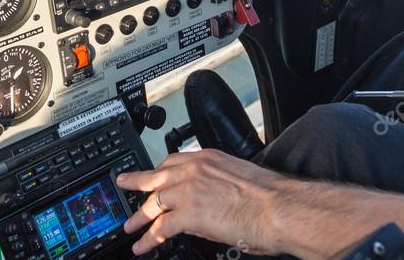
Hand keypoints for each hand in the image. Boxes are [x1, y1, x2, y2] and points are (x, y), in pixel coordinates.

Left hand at [116, 149, 292, 255]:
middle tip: (124, 187)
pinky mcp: (188, 214)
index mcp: (208, 158)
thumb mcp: (239, 177)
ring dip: (139, 217)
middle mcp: (194, 170)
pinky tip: (142, 246)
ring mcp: (188, 191)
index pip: (173, 162)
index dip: (158, 172)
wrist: (279, 208)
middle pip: (156, 178)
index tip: (151, 175)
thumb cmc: (270, 196)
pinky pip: (160, 228)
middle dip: (138, 185)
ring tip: (129, 227)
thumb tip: (212, 197)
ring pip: (154, 202)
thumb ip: (218, 182)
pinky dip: (148, 238)